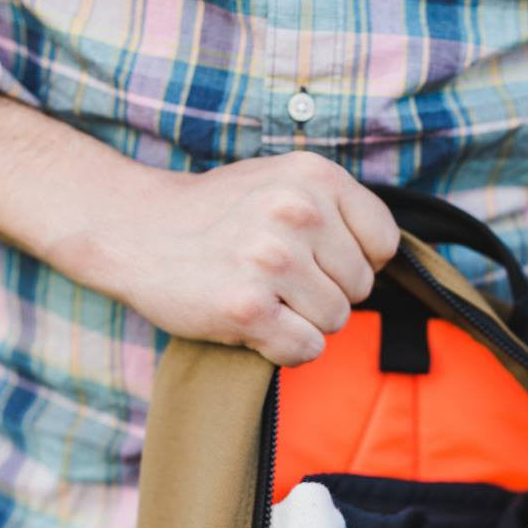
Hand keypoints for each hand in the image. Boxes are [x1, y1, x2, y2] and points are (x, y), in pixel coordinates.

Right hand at [0, 97, 399, 365]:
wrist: (133, 230)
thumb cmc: (216, 215)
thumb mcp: (281, 182)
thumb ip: (337, 209)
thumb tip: (393, 262)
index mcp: (313, 177)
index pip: (384, 243)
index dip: (354, 262)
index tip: (316, 260)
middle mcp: (297, 212)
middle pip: (360, 288)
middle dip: (324, 293)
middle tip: (274, 279)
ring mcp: (271, 260)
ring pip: (334, 322)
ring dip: (301, 321)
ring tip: (259, 295)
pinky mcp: (247, 308)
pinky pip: (305, 350)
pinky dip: (283, 350)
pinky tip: (252, 325)